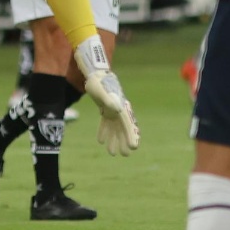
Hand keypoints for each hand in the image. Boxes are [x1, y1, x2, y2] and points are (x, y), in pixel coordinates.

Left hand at [75, 35, 139, 155]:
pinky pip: (106, 123)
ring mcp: (113, 110)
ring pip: (115, 129)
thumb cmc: (98, 82)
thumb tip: (116, 109)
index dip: (131, 136)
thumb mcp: (101, 91)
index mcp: (120, 106)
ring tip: (112, 153)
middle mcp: (119, 110)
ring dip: (114, 140)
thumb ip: (109, 100)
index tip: (134, 146)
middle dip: (124, 141)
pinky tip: (100, 141)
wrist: (95, 74)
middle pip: (123, 129)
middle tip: (125, 154)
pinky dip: (104, 131)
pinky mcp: (106, 109)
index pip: (128, 124)